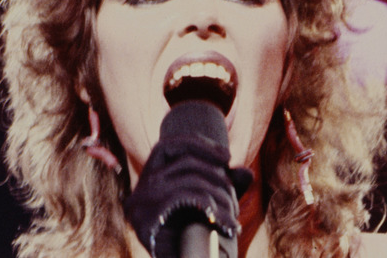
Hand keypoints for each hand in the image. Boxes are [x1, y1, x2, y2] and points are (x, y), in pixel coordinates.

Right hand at [124, 133, 252, 257]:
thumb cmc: (189, 242)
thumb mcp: (206, 209)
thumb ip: (223, 189)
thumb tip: (247, 173)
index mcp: (148, 181)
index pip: (167, 145)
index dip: (197, 143)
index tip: (227, 156)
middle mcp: (139, 189)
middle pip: (184, 162)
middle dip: (217, 175)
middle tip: (234, 198)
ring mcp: (139, 204)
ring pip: (189, 180)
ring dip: (220, 196)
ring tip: (233, 217)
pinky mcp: (145, 220)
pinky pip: (183, 198)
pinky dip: (211, 208)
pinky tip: (227, 224)